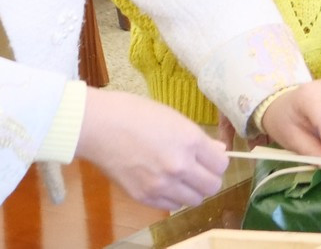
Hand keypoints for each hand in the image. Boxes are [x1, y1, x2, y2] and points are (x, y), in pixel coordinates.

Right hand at [77, 87, 229, 210]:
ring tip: (181, 178)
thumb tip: (218, 151)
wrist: (98, 126)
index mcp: (190, 140)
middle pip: (212, 186)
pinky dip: (173, 198)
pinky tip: (165, 184)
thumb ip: (198, 139)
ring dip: (192, 190)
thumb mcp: (174, 118)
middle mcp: (179, 166)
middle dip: (208, 178)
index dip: (217, 161)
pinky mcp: (144, 196)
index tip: (209, 159)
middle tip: (198, 171)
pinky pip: (172, 206)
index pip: (221, 165)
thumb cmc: (135, 114)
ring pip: (194, 200)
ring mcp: (161, 184)